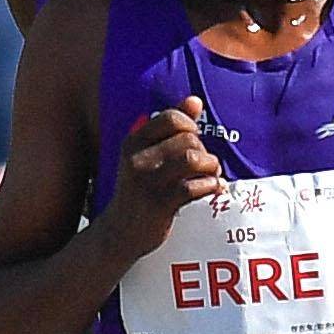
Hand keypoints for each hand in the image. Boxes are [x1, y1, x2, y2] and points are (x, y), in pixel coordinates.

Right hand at [107, 97, 224, 256]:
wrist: (120, 232)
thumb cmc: (139, 190)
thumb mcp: (146, 156)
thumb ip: (170, 127)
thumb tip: (196, 100)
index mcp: (133, 142)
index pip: (171, 118)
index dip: (191, 126)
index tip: (194, 140)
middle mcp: (137, 159)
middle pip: (187, 139)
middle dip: (204, 151)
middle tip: (205, 165)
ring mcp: (148, 182)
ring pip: (192, 160)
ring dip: (211, 166)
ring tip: (212, 174)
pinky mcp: (159, 205)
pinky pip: (195, 187)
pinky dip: (212, 186)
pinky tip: (214, 189)